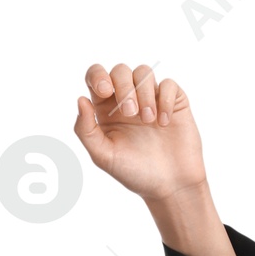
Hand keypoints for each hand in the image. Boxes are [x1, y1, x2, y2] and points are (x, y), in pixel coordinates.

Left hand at [73, 62, 206, 202]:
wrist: (169, 185)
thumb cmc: (134, 172)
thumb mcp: (103, 156)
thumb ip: (86, 130)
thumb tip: (81, 99)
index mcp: (105, 109)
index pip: (96, 77)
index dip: (98, 75)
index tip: (105, 91)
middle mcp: (127, 99)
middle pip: (120, 70)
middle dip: (124, 87)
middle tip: (131, 114)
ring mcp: (151, 98)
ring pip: (143, 72)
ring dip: (144, 93)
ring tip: (148, 120)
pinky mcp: (174, 101)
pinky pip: (168, 84)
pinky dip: (165, 100)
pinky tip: (164, 123)